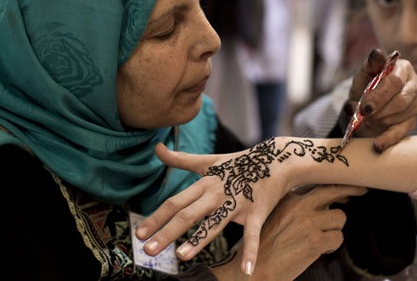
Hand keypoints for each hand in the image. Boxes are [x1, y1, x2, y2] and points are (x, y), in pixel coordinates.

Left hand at [136, 137, 349, 275]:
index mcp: (204, 184)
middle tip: (148, 250)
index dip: (156, 217)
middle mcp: (216, 194)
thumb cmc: (239, 164)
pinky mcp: (256, 213)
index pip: (175, 202)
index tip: (140, 233)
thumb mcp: (209, 161)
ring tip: (181, 256)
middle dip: (167, 232)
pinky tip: (246, 271)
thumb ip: (181, 159)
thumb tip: (157, 148)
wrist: (276, 161)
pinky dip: (250, 253)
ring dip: (198, 240)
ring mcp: (237, 203)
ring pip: (215, 223)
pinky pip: (252, 235)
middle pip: (188, 214)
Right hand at [211, 184, 367, 279]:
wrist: (255, 270)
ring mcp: (308, 223)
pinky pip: (338, 238)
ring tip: (322, 238)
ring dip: (335, 229)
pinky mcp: (315, 241)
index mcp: (288, 199)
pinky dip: (332, 246)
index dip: (332, 185)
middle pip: (332, 190)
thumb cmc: (263, 246)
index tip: (343, 186)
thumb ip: (295, 207)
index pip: (317, 184)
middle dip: (350, 188)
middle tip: (361, 189)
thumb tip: (322, 201)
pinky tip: (320, 251)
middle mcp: (298, 206)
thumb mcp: (274, 217)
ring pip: (340, 217)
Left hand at [348, 48, 416, 151]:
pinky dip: (388, 139)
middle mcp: (415, 84)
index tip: (364, 107)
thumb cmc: (365, 88)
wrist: (363, 109)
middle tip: (363, 115)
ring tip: (367, 118)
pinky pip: (402, 131)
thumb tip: (376, 53)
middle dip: (379, 109)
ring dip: (380, 119)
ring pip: (401, 114)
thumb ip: (370, 65)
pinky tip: (377, 145)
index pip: (395, 81)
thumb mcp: (363, 76)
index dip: (379, 95)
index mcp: (403, 68)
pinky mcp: (413, 121)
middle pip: (401, 99)